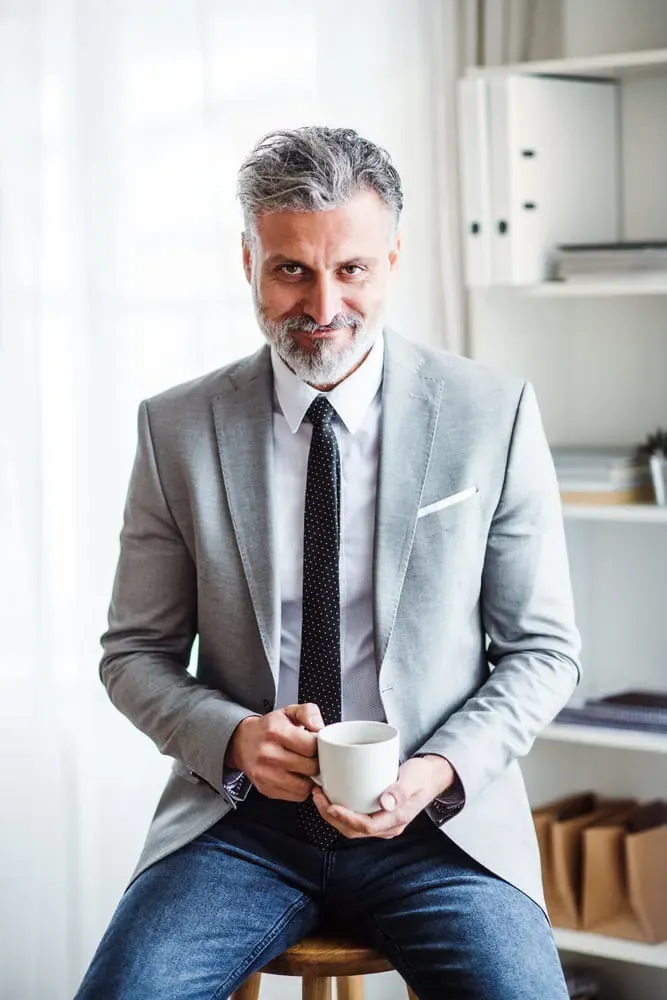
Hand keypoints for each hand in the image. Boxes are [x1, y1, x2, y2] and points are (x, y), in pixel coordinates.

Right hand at [225, 703, 323, 801]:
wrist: (243, 741)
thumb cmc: (269, 727)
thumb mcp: (289, 711)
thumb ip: (309, 712)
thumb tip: (319, 728)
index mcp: (276, 731)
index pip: (311, 746)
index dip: (319, 745)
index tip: (316, 744)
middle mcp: (268, 754)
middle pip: (310, 767)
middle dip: (316, 762)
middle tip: (312, 756)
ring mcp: (265, 774)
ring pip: (304, 786)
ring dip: (310, 778)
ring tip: (305, 767)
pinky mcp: (265, 789)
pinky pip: (296, 796)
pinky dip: (301, 788)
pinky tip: (297, 776)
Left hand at [311, 755, 455, 838]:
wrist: (432, 776)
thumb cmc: (423, 775)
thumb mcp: (414, 779)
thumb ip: (401, 790)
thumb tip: (385, 803)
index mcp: (396, 820)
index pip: (365, 827)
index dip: (345, 818)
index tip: (330, 803)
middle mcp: (387, 826)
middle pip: (353, 830)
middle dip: (331, 816)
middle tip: (318, 797)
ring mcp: (382, 822)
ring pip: (352, 827)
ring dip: (333, 815)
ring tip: (320, 796)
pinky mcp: (377, 814)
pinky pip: (355, 818)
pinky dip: (340, 811)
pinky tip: (332, 797)